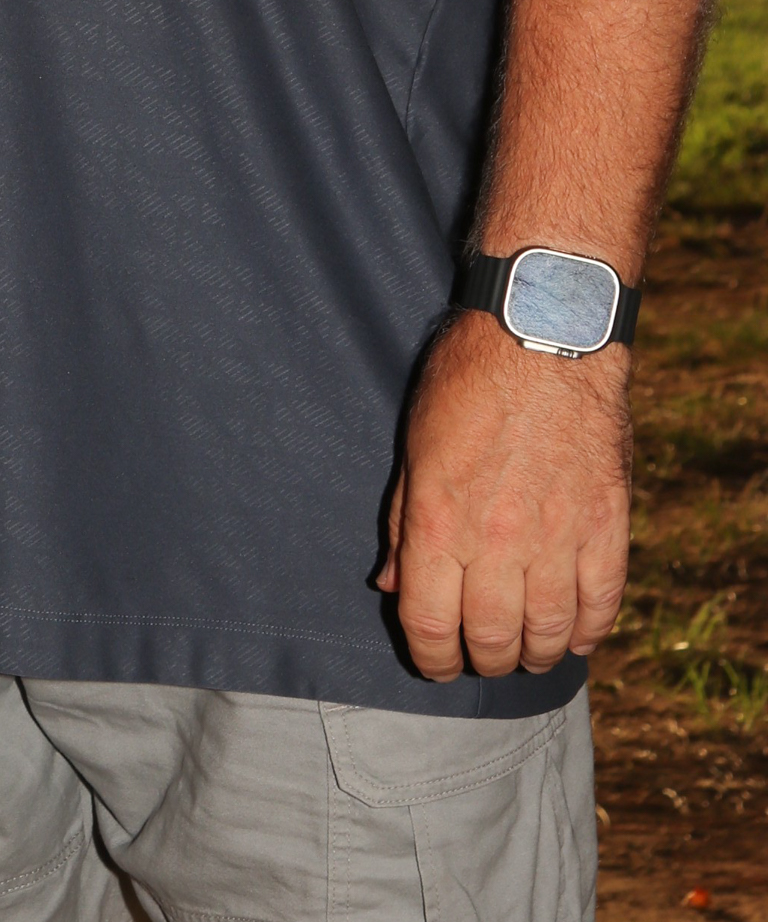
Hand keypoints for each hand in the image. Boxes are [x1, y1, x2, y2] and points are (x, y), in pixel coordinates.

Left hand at [378, 311, 631, 681]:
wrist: (543, 334)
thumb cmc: (468, 378)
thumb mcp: (415, 442)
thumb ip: (401, 520)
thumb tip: (391, 584)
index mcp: (440, 520)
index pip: (430, 624)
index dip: (431, 659)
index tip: (436, 664)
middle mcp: (498, 540)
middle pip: (491, 639)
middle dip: (482, 660)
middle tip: (481, 655)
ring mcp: (559, 537)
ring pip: (547, 634)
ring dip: (534, 654)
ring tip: (525, 650)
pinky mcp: (607, 527)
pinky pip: (600, 605)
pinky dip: (587, 631)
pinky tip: (573, 634)